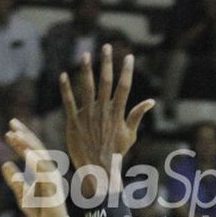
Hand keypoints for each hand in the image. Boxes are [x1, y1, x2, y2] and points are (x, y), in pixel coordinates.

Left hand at [1, 119, 69, 216]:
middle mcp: (49, 172)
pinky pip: (44, 171)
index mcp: (44, 172)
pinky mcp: (52, 186)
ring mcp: (52, 178)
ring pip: (39, 156)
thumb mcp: (22, 194)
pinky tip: (25, 152)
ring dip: (27, 144)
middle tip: (12, 122)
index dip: (22, 140)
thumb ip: (15, 180)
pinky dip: (35, 160)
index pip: (33, 152)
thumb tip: (5, 164)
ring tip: (14, 134)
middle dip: (25, 135)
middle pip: (37, 149)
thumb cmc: (40, 212)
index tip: (10, 131)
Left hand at [59, 45, 154, 194]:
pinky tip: (64, 75)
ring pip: (86, 88)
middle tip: (107, 46)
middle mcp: (103, 112)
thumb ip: (137, 115)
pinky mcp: (73, 121)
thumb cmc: (116, 153)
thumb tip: (151, 101)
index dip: (126, 71)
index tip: (129, 57)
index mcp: (117, 114)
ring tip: (86, 55)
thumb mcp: (130, 135)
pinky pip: (69, 101)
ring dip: (86, 70)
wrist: (98, 169)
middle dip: (107, 63)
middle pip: (106, 82)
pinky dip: (66, 88)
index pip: (124, 87)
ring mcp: (87, 116)